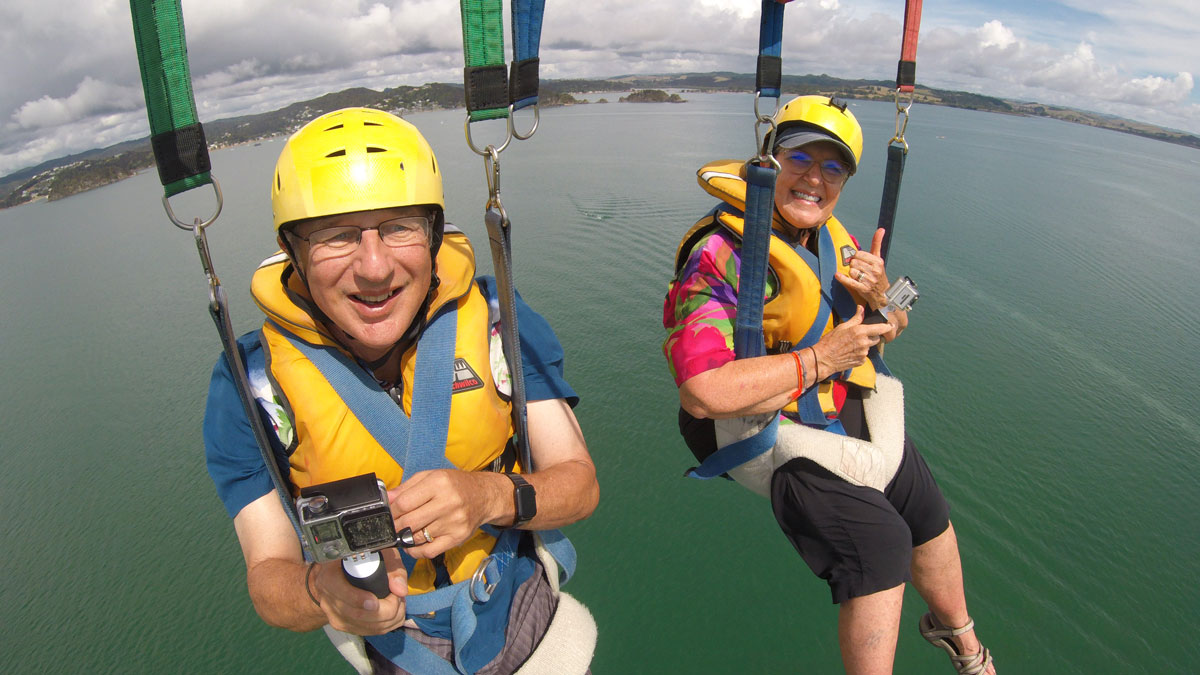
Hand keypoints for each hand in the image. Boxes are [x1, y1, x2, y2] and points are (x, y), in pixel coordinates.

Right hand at [310, 548, 408, 634]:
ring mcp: (335, 616)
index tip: (376, 600)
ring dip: (389, 618)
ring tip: (397, 602)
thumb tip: (400, 589)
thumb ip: (392, 567)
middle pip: (358, 615)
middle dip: (386, 610)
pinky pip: (369, 631)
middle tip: (397, 597)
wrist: (338, 574)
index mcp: (329, 578)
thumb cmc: (359, 560)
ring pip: (367, 627)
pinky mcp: (345, 626)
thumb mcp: (377, 554)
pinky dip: (387, 624)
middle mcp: (328, 600)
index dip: (359, 599)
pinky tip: (393, 611)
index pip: (340, 593)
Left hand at [389, 469, 504, 558]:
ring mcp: (454, 522)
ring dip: (405, 538)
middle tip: (394, 525)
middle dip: (396, 526)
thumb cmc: (455, 485)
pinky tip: (414, 545)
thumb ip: (407, 487)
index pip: (404, 503)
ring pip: (417, 537)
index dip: (392, 511)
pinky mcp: (458, 537)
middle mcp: (448, 502)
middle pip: (409, 522)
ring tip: (404, 533)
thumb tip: (387, 499)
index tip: (390, 514)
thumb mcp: (431, 476)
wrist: (484, 496)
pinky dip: (416, 551)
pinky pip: (429, 551)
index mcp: (439, 483)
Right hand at [812, 306, 894, 376]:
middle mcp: (864, 343)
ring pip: (869, 347)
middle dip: (872, 336)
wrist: (824, 359)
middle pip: (876, 338)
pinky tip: (850, 352)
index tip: (890, 325)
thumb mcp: (843, 326)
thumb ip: (855, 318)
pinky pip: (864, 355)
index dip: (887, 327)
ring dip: (864, 345)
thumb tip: (861, 308)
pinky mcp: (861, 361)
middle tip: (860, 336)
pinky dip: (859, 353)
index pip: (880, 328)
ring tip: (851, 345)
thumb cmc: (830, 341)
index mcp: (860, 332)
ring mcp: (863, 353)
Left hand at [836, 228, 889, 309]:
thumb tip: (881, 229)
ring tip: (858, 277)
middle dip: (853, 266)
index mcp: (878, 262)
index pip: (859, 254)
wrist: (883, 294)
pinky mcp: (863, 289)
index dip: (856, 257)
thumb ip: (877, 243)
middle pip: (854, 262)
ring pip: (852, 271)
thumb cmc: (878, 274)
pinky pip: (850, 281)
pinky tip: (837, 275)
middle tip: (859, 270)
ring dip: (851, 274)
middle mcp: (875, 270)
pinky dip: (843, 278)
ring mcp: (869, 280)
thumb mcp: (878, 259)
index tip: (859, 261)